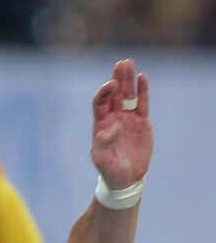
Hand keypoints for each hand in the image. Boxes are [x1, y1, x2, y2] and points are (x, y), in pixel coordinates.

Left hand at [91, 59, 152, 190]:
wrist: (126, 178)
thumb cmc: (109, 169)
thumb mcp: (102, 159)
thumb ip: (103, 143)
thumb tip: (112, 127)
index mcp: (101, 124)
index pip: (100, 102)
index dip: (104, 92)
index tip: (111, 85)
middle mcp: (113, 117)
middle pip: (114, 94)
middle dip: (117, 79)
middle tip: (121, 64)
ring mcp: (128, 118)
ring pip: (127, 95)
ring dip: (128, 80)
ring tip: (129, 64)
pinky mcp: (142, 122)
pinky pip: (142, 103)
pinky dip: (142, 91)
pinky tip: (142, 77)